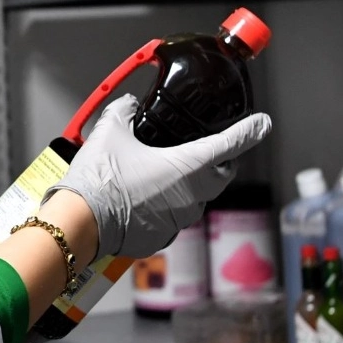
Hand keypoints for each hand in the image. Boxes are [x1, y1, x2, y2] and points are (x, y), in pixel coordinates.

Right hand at [50, 95, 271, 258]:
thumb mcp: (109, 132)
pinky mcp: (164, 237)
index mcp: (188, 166)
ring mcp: (180, 220)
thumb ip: (124, 112)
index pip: (232, 144)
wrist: (81, 223)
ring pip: (196, 198)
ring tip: (164, 173)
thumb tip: (128, 105)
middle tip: (207, 150)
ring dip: (189, 186)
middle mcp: (192, 195)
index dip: (251, 131)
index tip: (262, 124)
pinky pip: (174, 218)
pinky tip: (145, 198)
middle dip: (220, 162)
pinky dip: (166, 206)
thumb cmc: (100, 180)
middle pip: (221, 176)